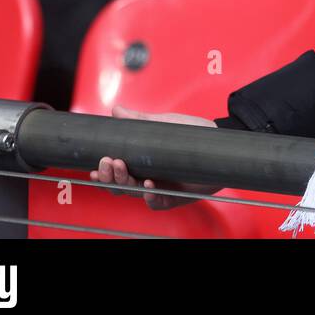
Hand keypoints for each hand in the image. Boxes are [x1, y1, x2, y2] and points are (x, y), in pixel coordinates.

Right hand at [90, 104, 221, 210]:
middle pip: (119, 186)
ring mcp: (161, 188)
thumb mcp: (164, 124)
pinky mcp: (176, 196)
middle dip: (109, 176)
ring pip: (134, 194)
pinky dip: (151, 197)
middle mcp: (147, 178)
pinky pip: (159, 203)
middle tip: (108, 162)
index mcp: (141, 163)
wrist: (219, 141)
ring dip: (125, 183)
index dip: (102, 173)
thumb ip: (140, 120)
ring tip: (123, 168)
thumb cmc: (192, 134)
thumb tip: (117, 111)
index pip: (115, 172)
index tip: (94, 165)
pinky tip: (149, 188)